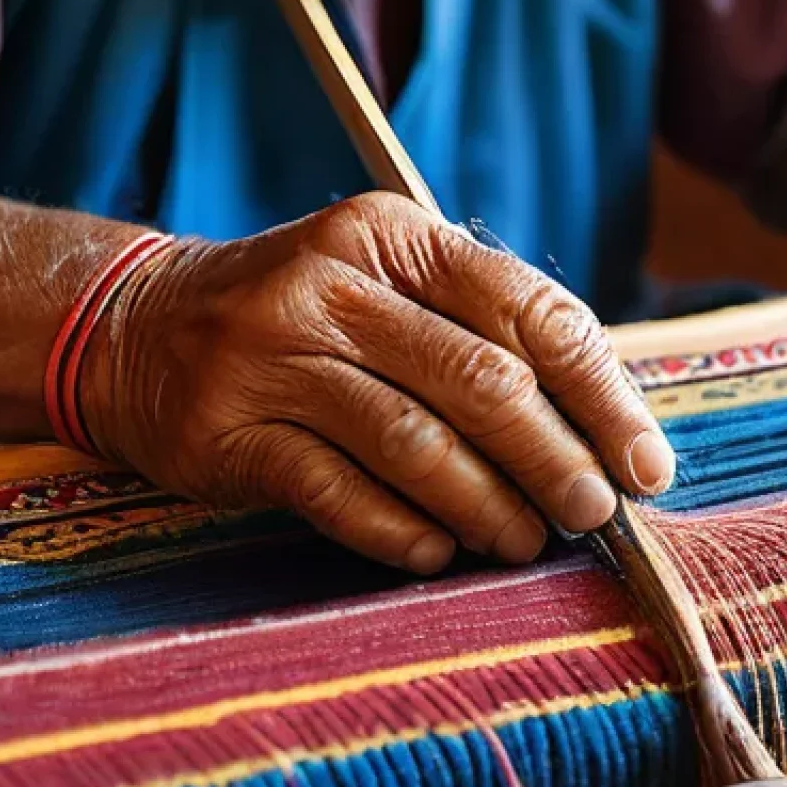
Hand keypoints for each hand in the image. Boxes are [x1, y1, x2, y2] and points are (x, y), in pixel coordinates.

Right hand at [83, 193, 674, 573]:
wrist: (142, 327)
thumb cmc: (303, 313)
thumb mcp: (387, 284)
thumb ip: (480, 331)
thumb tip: (598, 422)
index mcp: (394, 234)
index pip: (528, 311)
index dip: (601, 394)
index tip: (644, 464)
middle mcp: (332, 284)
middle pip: (481, 381)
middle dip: (556, 459)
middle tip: (594, 513)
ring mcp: (272, 355)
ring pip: (415, 441)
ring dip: (488, 505)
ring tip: (525, 541)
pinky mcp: (227, 430)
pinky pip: (337, 493)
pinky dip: (402, 531)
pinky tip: (439, 551)